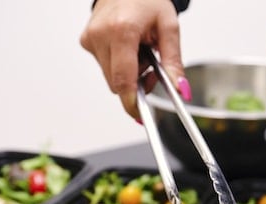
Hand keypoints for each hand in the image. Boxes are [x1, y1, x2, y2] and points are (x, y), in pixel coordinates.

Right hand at [80, 0, 187, 119]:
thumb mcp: (169, 27)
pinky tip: (127, 47)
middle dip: (136, 85)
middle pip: (117, 83)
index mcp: (122, 30)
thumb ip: (174, 62)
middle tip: (153, 70)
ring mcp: (90, 38)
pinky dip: (118, 64)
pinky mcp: (86, 41)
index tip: (140, 115)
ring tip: (140, 52)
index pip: (123, 79)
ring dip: (128, 74)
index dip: (132, 101)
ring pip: (110, 77)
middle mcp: (101, 35)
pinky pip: (104, 66)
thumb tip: (180, 90)